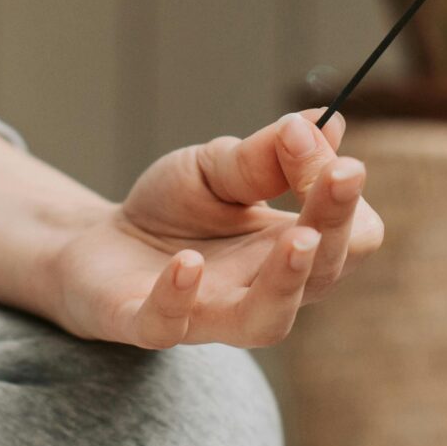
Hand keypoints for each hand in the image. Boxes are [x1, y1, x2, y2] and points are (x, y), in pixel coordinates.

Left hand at [48, 111, 385, 348]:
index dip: (343, 194)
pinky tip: (188, 262)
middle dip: (336, 224)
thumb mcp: (217, 168)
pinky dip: (179, 296)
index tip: (316, 137)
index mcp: (289, 249)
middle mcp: (261, 291)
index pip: (351, 235)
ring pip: (265, 322)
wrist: (95, 244)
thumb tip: (325, 120)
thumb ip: (266, 155)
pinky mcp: (146, 323)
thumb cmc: (172, 211)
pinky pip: (168, 325)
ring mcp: (206, 314)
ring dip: (286, 283)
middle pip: (323, 275)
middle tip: (338, 175)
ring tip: (298, 238)